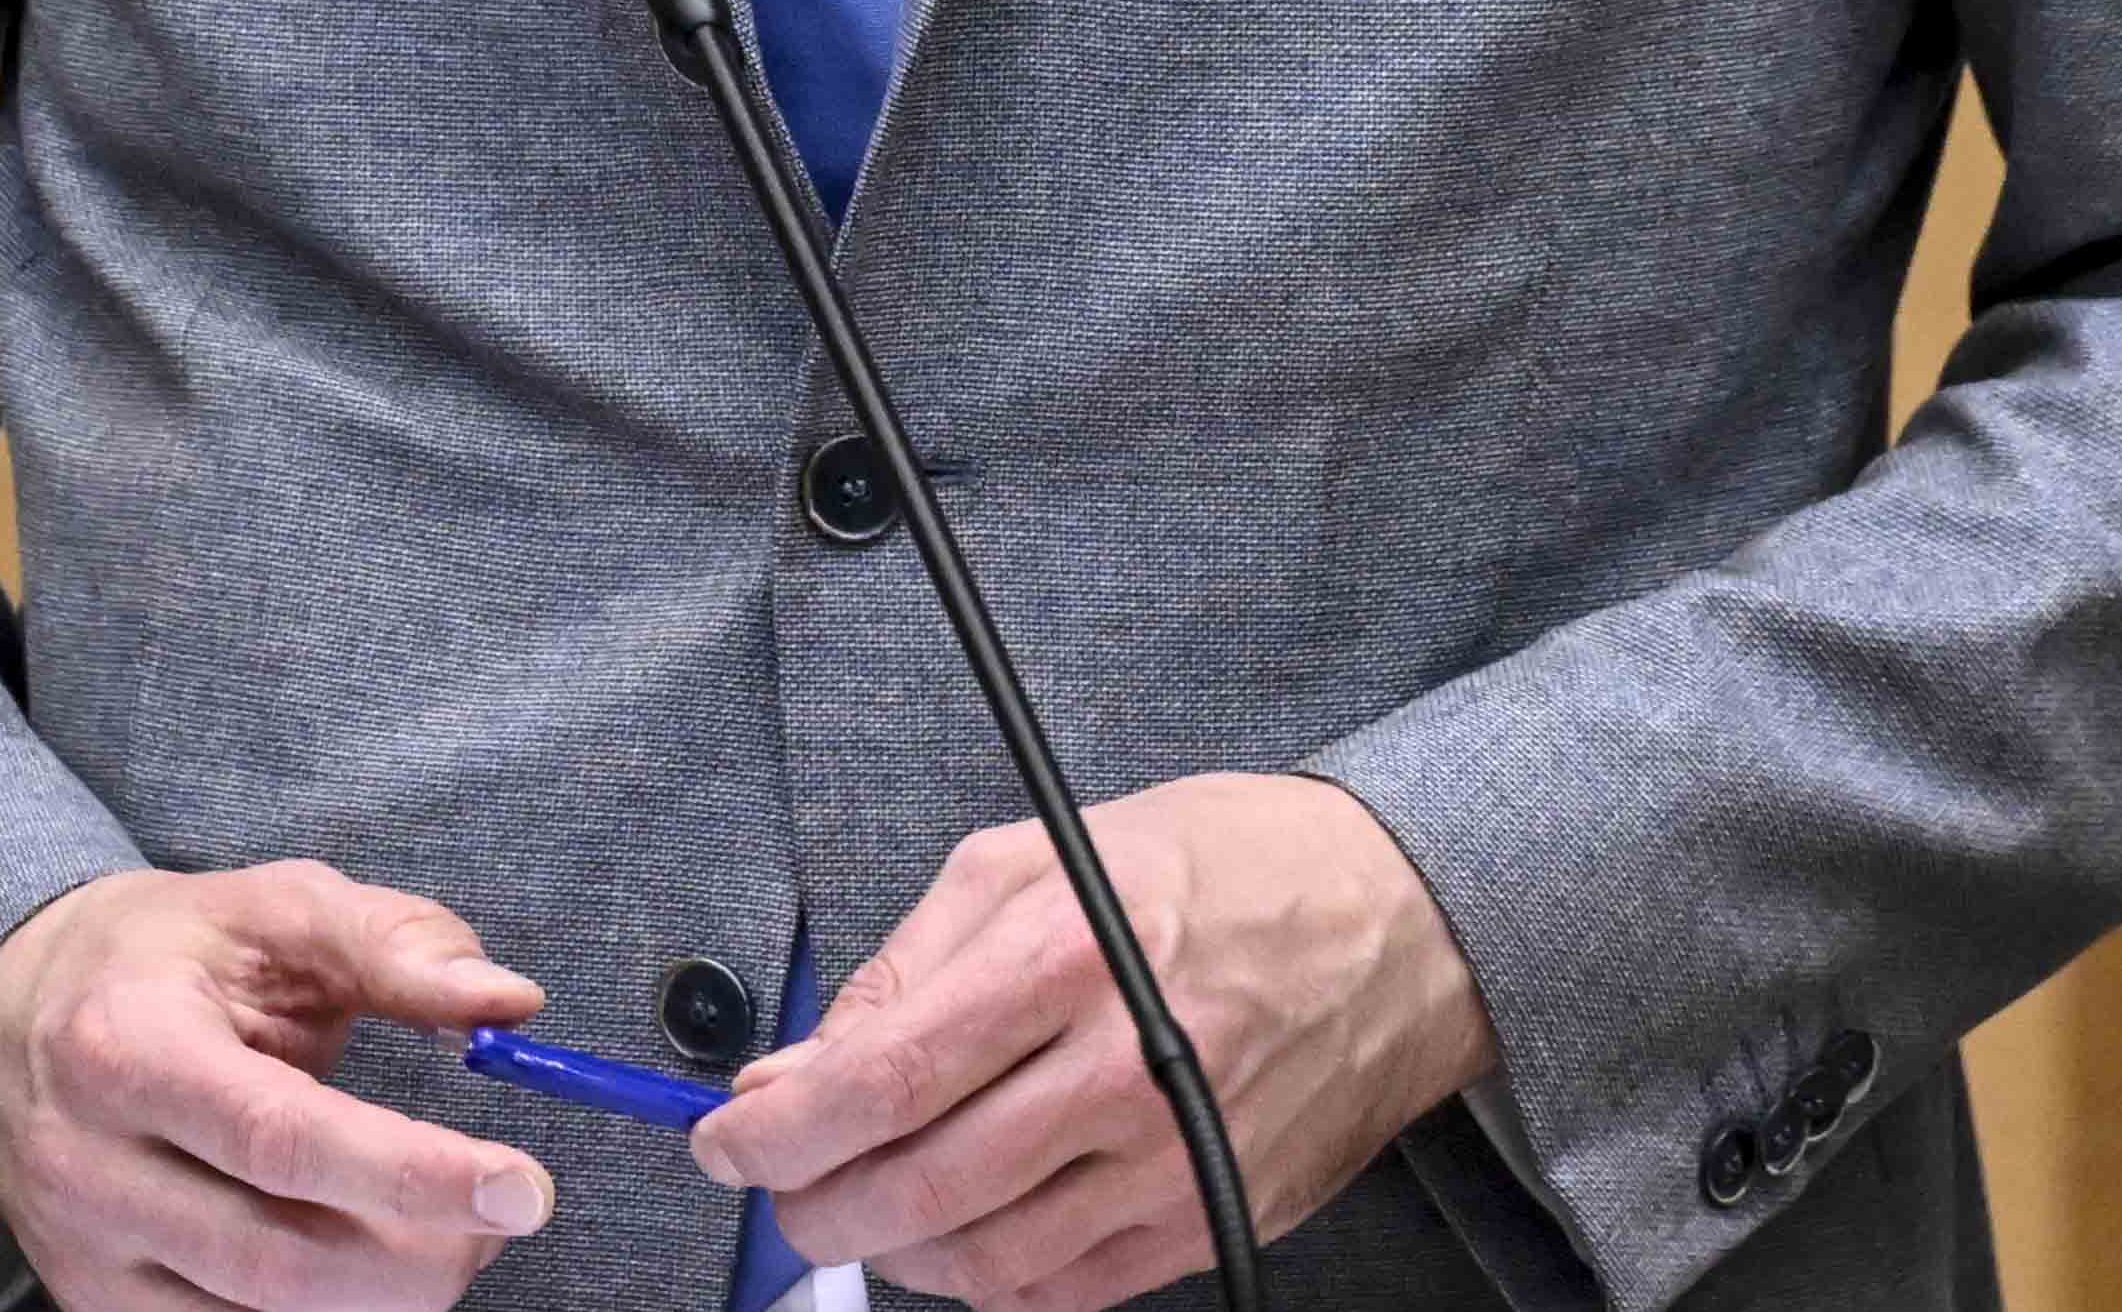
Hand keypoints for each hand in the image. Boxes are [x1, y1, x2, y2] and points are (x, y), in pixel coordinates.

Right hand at [0, 860, 562, 1309]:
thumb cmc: (159, 957)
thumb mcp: (272, 909)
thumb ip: (396, 943)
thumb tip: (509, 1003)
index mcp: (128, 1049)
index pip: (284, 1137)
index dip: (413, 1174)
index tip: (521, 1189)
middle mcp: (93, 1167)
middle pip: (276, 1256)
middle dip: (419, 1253)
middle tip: (509, 1210)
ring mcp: (86, 1254)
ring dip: (383, 1295)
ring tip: (454, 1236)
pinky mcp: (96, 1304)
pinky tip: (375, 1265)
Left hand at [693, 771, 1495, 1311]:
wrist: (1397, 922)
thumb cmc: (1220, 868)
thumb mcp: (1039, 854)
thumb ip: (906, 966)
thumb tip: (795, 1070)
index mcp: (1073, 950)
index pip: (885, 1075)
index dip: (779, 1128)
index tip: (724, 1139)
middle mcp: (1125, 1066)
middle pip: (916, 1184)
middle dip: (812, 1199)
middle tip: (780, 1179)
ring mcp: (1173, 1159)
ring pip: (976, 1259)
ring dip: (892, 1245)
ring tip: (873, 1196)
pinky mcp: (1207, 1220)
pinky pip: (1057, 1291)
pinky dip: (983, 1276)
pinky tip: (964, 1227)